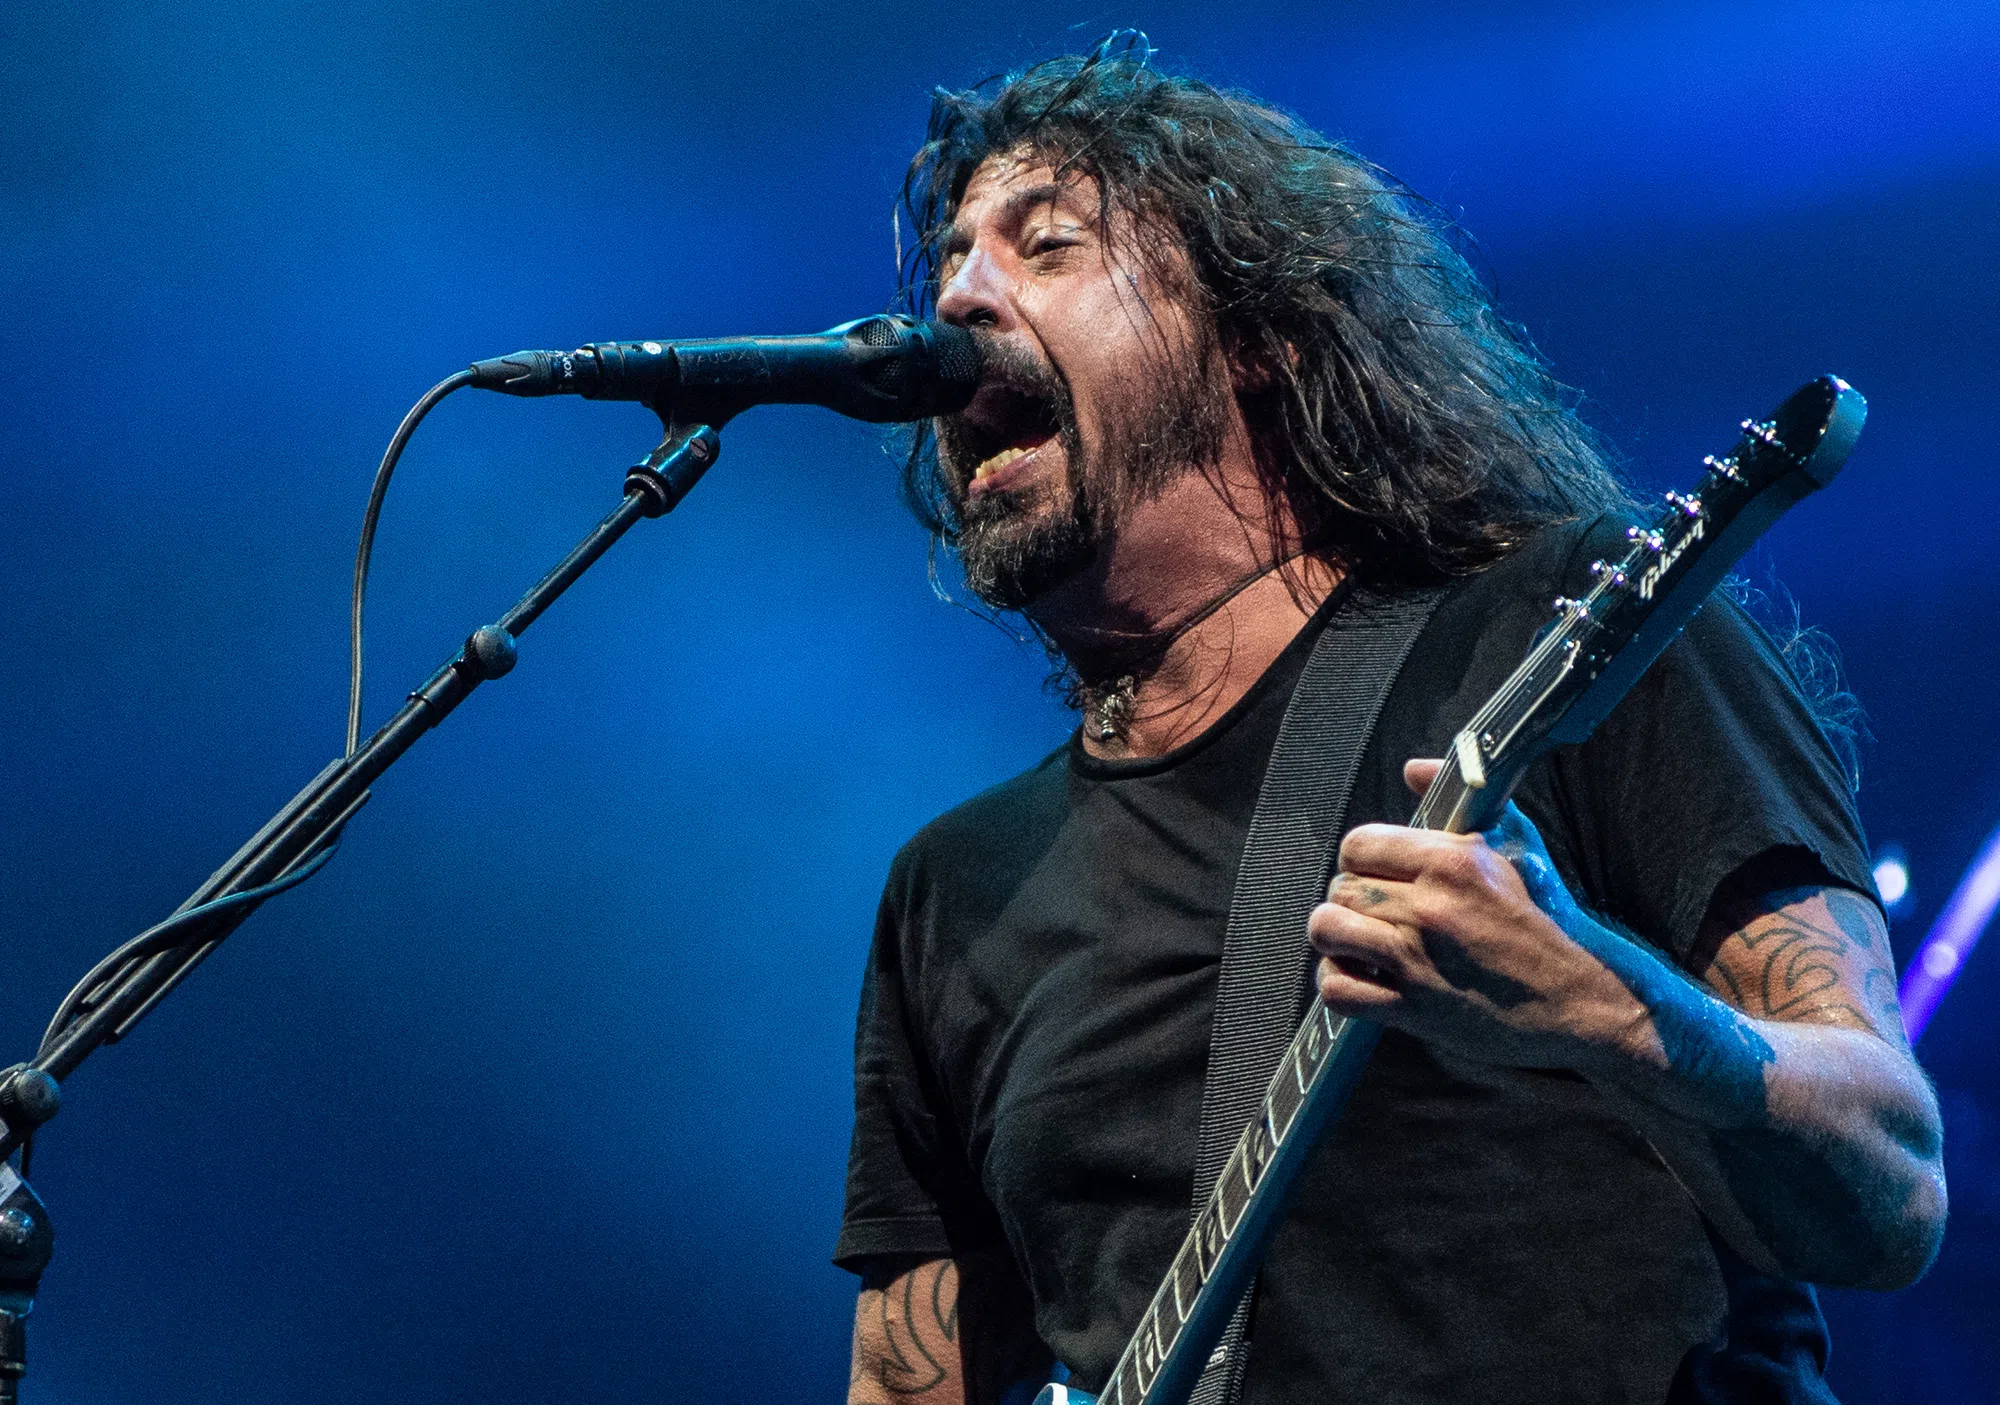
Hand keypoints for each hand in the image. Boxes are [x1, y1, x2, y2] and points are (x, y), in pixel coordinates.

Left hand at [1307, 759, 1644, 1068]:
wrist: (1575, 1003)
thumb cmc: (1545, 922)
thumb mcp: (1514, 847)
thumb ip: (1460, 798)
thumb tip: (1413, 768)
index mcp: (1452, 862)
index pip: (1358, 844)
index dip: (1360, 859)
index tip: (1376, 873)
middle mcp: (1429, 906)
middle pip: (1340, 887)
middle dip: (1351, 899)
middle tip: (1374, 912)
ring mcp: (1416, 960)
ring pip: (1327, 930)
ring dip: (1337, 938)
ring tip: (1359, 943)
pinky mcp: (1411, 1008)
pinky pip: (1335, 988)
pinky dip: (1339, 983)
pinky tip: (1363, 978)